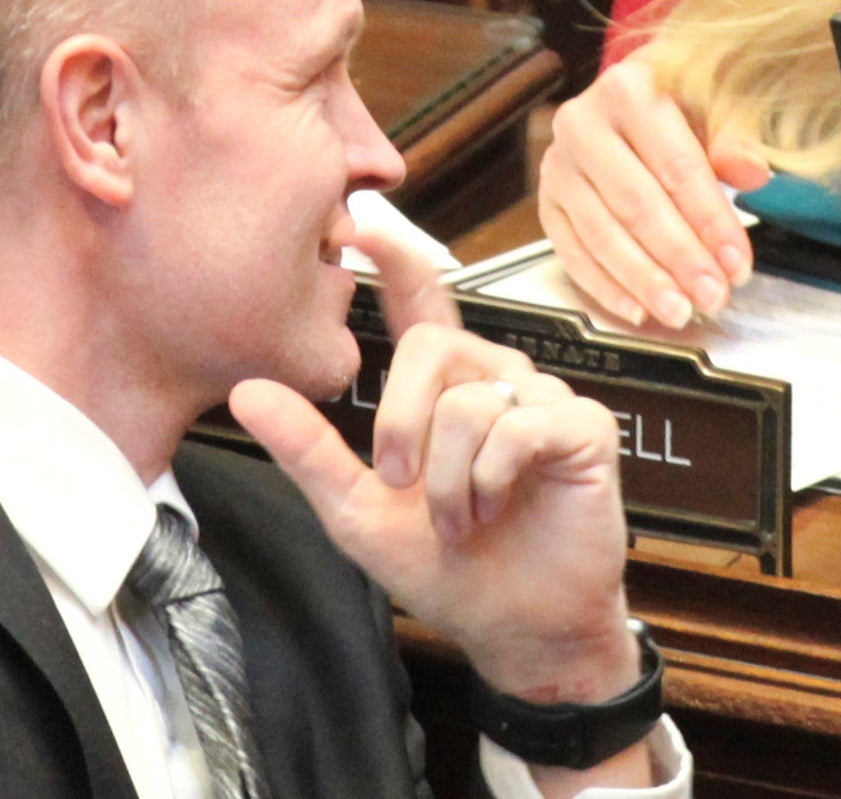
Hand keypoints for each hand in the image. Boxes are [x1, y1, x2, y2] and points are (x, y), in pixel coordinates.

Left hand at [230, 277, 637, 705]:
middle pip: (436, 351)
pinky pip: (519, 426)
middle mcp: (498, 379)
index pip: (424, 306)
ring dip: (447, 477)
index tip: (360, 225)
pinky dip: (489, 479)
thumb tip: (247, 390)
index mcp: (446, 391)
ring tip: (458, 518)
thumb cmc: (447, 568)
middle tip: (400, 483)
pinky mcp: (584, 428)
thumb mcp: (358, 512)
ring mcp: (546, 400)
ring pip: (473, 400)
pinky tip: (494, 506)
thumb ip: (309, 450)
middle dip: (400, 423)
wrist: (516, 625)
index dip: (396, 262)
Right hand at [538, 55, 770, 326]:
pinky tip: (637, 309)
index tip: (737, 263)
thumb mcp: (718, 101)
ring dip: (644, 281)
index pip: (676, 167)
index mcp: (628, 90)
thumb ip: (734, 139)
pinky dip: (605, 286)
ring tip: (680, 311)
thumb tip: (752, 172)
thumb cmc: (683, 98)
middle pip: (636, 205)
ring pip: (602, 235)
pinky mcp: (548, 202)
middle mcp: (582, 125)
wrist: (634, 92)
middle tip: (712, 296)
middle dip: (679, 259)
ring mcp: (558, 166)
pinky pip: (572, 252)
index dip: (709, 220)